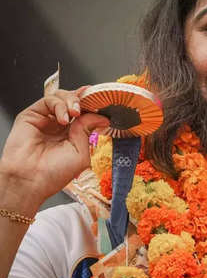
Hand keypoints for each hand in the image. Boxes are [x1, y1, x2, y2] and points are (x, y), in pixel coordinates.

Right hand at [0, 88, 109, 212]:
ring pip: (62, 96)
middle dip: (85, 100)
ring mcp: (46, 119)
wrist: (30, 180)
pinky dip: (60, 105)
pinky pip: (49, 100)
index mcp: (73, 134)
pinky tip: (63, 119)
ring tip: (76, 113)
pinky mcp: (32, 115)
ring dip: (73, 101)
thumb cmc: (53, 173)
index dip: (95, 106)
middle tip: (91, 106)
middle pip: (75, 101)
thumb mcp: (81, 153)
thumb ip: (89, 131)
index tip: (105, 103)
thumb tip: (101, 117)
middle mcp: (60, 125)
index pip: (86, 113)